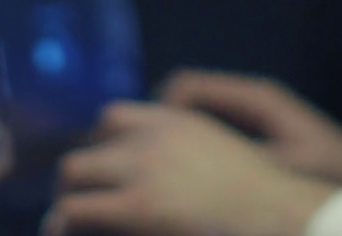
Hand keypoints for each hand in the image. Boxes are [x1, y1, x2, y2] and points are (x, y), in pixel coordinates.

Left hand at [44, 103, 337, 235]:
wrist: (279, 215)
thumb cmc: (266, 200)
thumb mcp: (225, 157)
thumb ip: (190, 155)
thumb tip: (170, 179)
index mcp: (178, 121)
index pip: (115, 118)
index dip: (100, 147)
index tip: (99, 172)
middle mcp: (153, 136)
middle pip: (88, 145)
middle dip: (78, 176)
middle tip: (77, 203)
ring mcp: (141, 169)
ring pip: (72, 173)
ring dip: (66, 198)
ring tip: (65, 226)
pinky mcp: (134, 208)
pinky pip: (73, 212)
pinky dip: (62, 225)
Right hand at [159, 70, 341, 194]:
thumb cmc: (332, 172)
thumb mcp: (281, 165)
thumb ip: (236, 161)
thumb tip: (187, 161)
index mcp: (255, 98)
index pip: (186, 87)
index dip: (158, 112)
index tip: (144, 146)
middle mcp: (253, 98)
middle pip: (186, 98)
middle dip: (161, 124)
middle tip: (142, 159)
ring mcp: (256, 115)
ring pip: (199, 116)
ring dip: (178, 136)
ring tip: (159, 171)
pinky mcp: (262, 132)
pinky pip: (216, 131)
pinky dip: (197, 147)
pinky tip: (192, 181)